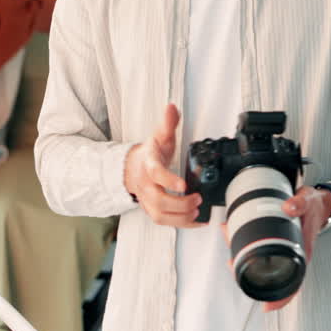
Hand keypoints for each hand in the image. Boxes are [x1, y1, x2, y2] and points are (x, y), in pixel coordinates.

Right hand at [123, 103, 202, 227]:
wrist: (133, 168)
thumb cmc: (150, 153)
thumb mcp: (160, 136)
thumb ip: (168, 123)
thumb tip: (172, 107)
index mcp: (149, 165)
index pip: (156, 174)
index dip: (169, 180)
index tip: (183, 184)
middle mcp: (146, 185)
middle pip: (159, 201)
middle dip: (180, 203)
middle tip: (198, 199)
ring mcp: (148, 200)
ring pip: (160, 216)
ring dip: (181, 217)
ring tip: (197, 211)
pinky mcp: (153, 210)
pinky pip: (165, 222)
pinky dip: (183, 224)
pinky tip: (198, 220)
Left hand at [222, 185, 330, 311]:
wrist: (317, 201)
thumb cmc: (315, 208)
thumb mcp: (309, 202)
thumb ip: (300, 204)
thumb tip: (288, 208)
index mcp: (302, 252)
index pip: (294, 282)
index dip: (281, 298)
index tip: (268, 306)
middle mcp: (292, 254)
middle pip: (271, 274)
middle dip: (249, 272)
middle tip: (233, 264)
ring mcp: (284, 249)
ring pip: (262, 261)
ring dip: (244, 256)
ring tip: (230, 247)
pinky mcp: (276, 241)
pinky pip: (260, 249)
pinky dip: (246, 244)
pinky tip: (235, 236)